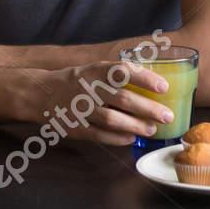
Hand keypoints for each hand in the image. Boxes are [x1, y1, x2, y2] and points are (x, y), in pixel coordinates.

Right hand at [14, 62, 174, 145]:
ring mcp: (79, 109)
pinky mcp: (74, 127)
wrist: (42, 93)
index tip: (164, 87)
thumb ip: (119, 76)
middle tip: (167, 115)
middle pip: (122, 98)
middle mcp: (88, 88)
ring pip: (111, 119)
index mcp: (96, 71)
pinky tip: (131, 138)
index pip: (123, 71)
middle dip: (147, 108)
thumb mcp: (95, 70)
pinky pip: (98, 134)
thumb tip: (155, 84)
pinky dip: (117, 138)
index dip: (145, 78)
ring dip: (135, 125)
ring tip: (152, 129)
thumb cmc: (79, 81)